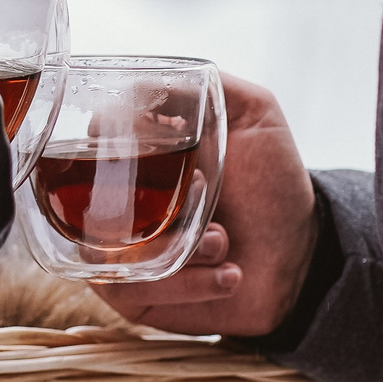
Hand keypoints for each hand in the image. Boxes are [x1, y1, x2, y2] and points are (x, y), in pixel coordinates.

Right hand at [95, 73, 316, 334]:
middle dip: (142, 198)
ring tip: (223, 242)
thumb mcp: (253, 114)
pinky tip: (228, 274)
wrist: (301, 253)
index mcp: (140, 158)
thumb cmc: (272, 182)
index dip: (114, 139)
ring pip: (105, 251)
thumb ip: (207, 86)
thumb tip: (137, 84)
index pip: (91, 141)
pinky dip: (186, 283)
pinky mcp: (135, 298)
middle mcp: (121, 203)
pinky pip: (130, 291)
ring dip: (174, 247)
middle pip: (81, 197)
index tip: (157, 144)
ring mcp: (122, 252)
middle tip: (200, 192)